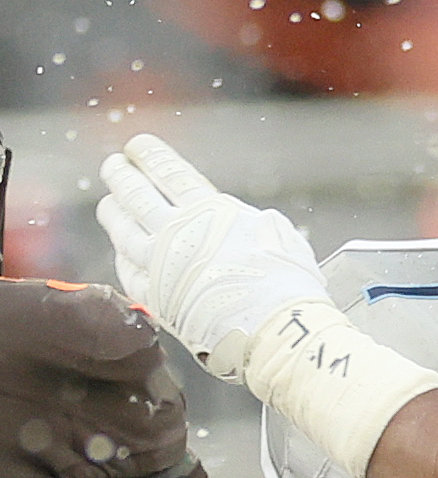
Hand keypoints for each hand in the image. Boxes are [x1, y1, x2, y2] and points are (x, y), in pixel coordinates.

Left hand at [97, 133, 331, 379]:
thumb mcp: (282, 236)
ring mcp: (161, 267)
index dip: (151, 156)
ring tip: (109, 203)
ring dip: (113, 213)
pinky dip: (122, 257)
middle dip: (122, 176)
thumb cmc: (289, 286)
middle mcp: (177, 234)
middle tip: (115, 166)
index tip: (138, 146)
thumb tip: (248, 221)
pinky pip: (128, 272)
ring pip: (123, 231)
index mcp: (210, 212)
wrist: (276, 331)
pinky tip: (122, 250)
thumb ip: (255, 223)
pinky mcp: (156, 299)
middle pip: (136, 195)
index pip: (169, 173)